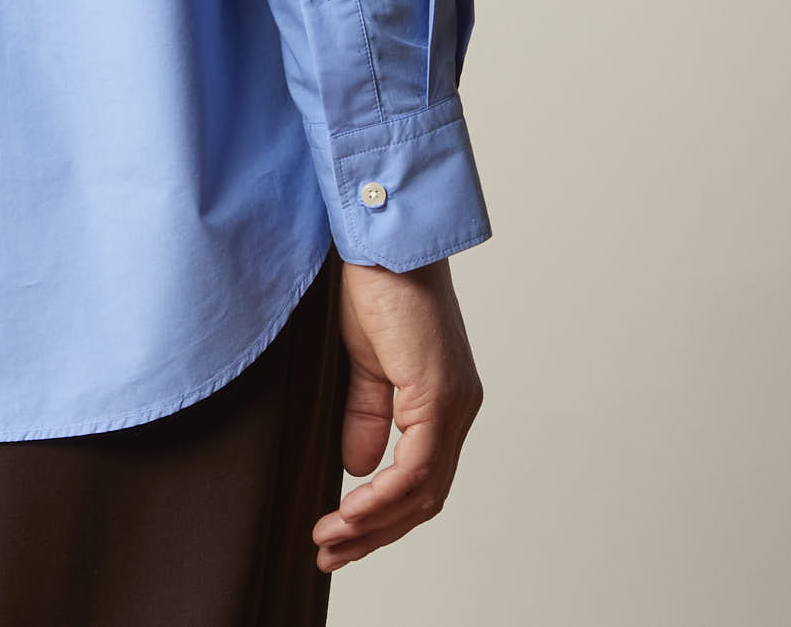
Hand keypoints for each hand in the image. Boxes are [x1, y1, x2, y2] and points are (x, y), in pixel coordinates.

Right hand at [311, 256, 482, 573]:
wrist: (382, 238)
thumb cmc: (375, 284)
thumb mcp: (365, 361)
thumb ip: (367, 413)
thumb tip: (359, 468)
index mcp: (442, 402)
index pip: (421, 481)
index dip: (382, 516)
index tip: (340, 533)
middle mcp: (458, 409)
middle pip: (425, 498)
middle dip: (376, 534)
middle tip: (332, 554)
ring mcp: (453, 403)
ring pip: (423, 492)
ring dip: (375, 524)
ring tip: (332, 540)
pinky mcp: (438, 394)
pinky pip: (415, 468)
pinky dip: (381, 497)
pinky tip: (350, 510)